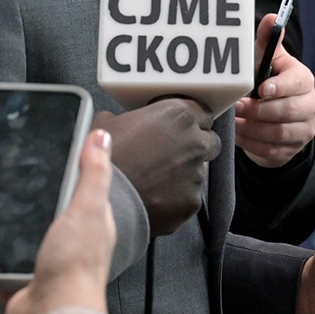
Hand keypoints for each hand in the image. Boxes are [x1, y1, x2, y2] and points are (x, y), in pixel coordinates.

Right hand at [6, 130, 115, 313]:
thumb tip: (101, 136)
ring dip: (4, 230)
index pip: (79, 190)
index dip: (65, 171)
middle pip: (45, 213)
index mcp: (89, 224)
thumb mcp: (86, 209)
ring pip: (19, 239)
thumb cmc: (74, 266)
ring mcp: (43, 264)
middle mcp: (68, 244)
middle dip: (28, 201)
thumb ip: (93, 173)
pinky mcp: (19, 282)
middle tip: (2, 177)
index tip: (43, 153)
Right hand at [95, 96, 218, 235]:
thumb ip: (125, 119)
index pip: (202, 111)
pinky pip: (190, 196)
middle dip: (195, 146)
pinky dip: (177, 197)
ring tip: (157, 180)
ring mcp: (197, 174)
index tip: (178, 127)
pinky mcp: (193, 201)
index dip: (190, 120)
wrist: (105, 202)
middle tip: (172, 153)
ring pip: (199, 171)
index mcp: (178, 115)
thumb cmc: (104, 159)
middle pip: (210, 141)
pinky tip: (156, 197)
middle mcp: (194, 142)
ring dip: (184, 173)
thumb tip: (121, 124)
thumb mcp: (106, 124)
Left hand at [234, 13, 314, 167]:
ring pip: (278, 133)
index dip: (280, 87)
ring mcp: (303, 130)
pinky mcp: (292, 150)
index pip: (297, 83)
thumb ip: (268, 40)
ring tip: (233, 122)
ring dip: (252, 128)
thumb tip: (271, 17)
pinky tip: (238, 134)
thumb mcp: (268, 61)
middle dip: (258, 110)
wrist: (276, 119)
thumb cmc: (269, 82)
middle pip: (287, 111)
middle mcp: (309, 106)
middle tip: (236, 106)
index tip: (261, 89)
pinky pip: (271, 151)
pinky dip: (251, 143)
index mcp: (304, 80)